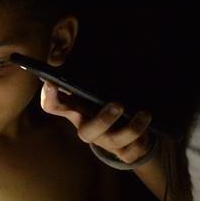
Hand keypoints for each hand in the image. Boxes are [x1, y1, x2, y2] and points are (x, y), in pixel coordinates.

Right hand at [39, 81, 155, 165]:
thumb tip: (83, 46)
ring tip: (145, 114)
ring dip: (131, 129)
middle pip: (86, 132)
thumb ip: (91, 71)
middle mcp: (88, 128)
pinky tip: (150, 126)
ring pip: (114, 142)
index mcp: (77, 110)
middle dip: (103, 120)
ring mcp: (105, 143)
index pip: (53, 106)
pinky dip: (142, 140)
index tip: (51, 82)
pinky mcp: (124, 154)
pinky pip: (132, 152)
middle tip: (118, 104)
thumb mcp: (99, 85)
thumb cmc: (109, 100)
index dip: (49, 96)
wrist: (132, 129)